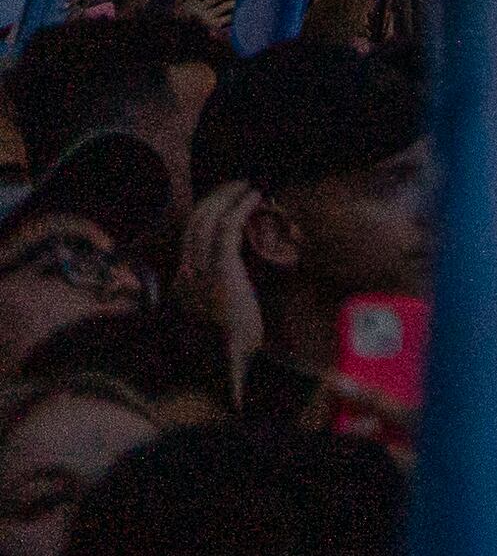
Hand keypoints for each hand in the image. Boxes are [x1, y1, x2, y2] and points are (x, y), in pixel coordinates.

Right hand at [181, 181, 266, 389]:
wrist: (230, 369)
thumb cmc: (232, 348)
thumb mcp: (222, 317)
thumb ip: (223, 295)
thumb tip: (236, 280)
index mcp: (182, 286)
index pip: (187, 240)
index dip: (205, 217)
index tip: (225, 204)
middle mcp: (185, 275)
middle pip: (192, 224)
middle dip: (213, 199)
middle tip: (236, 186)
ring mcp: (199, 273)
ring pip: (206, 221)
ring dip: (227, 197)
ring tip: (247, 186)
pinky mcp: (220, 272)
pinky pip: (226, 228)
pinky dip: (239, 207)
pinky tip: (254, 198)